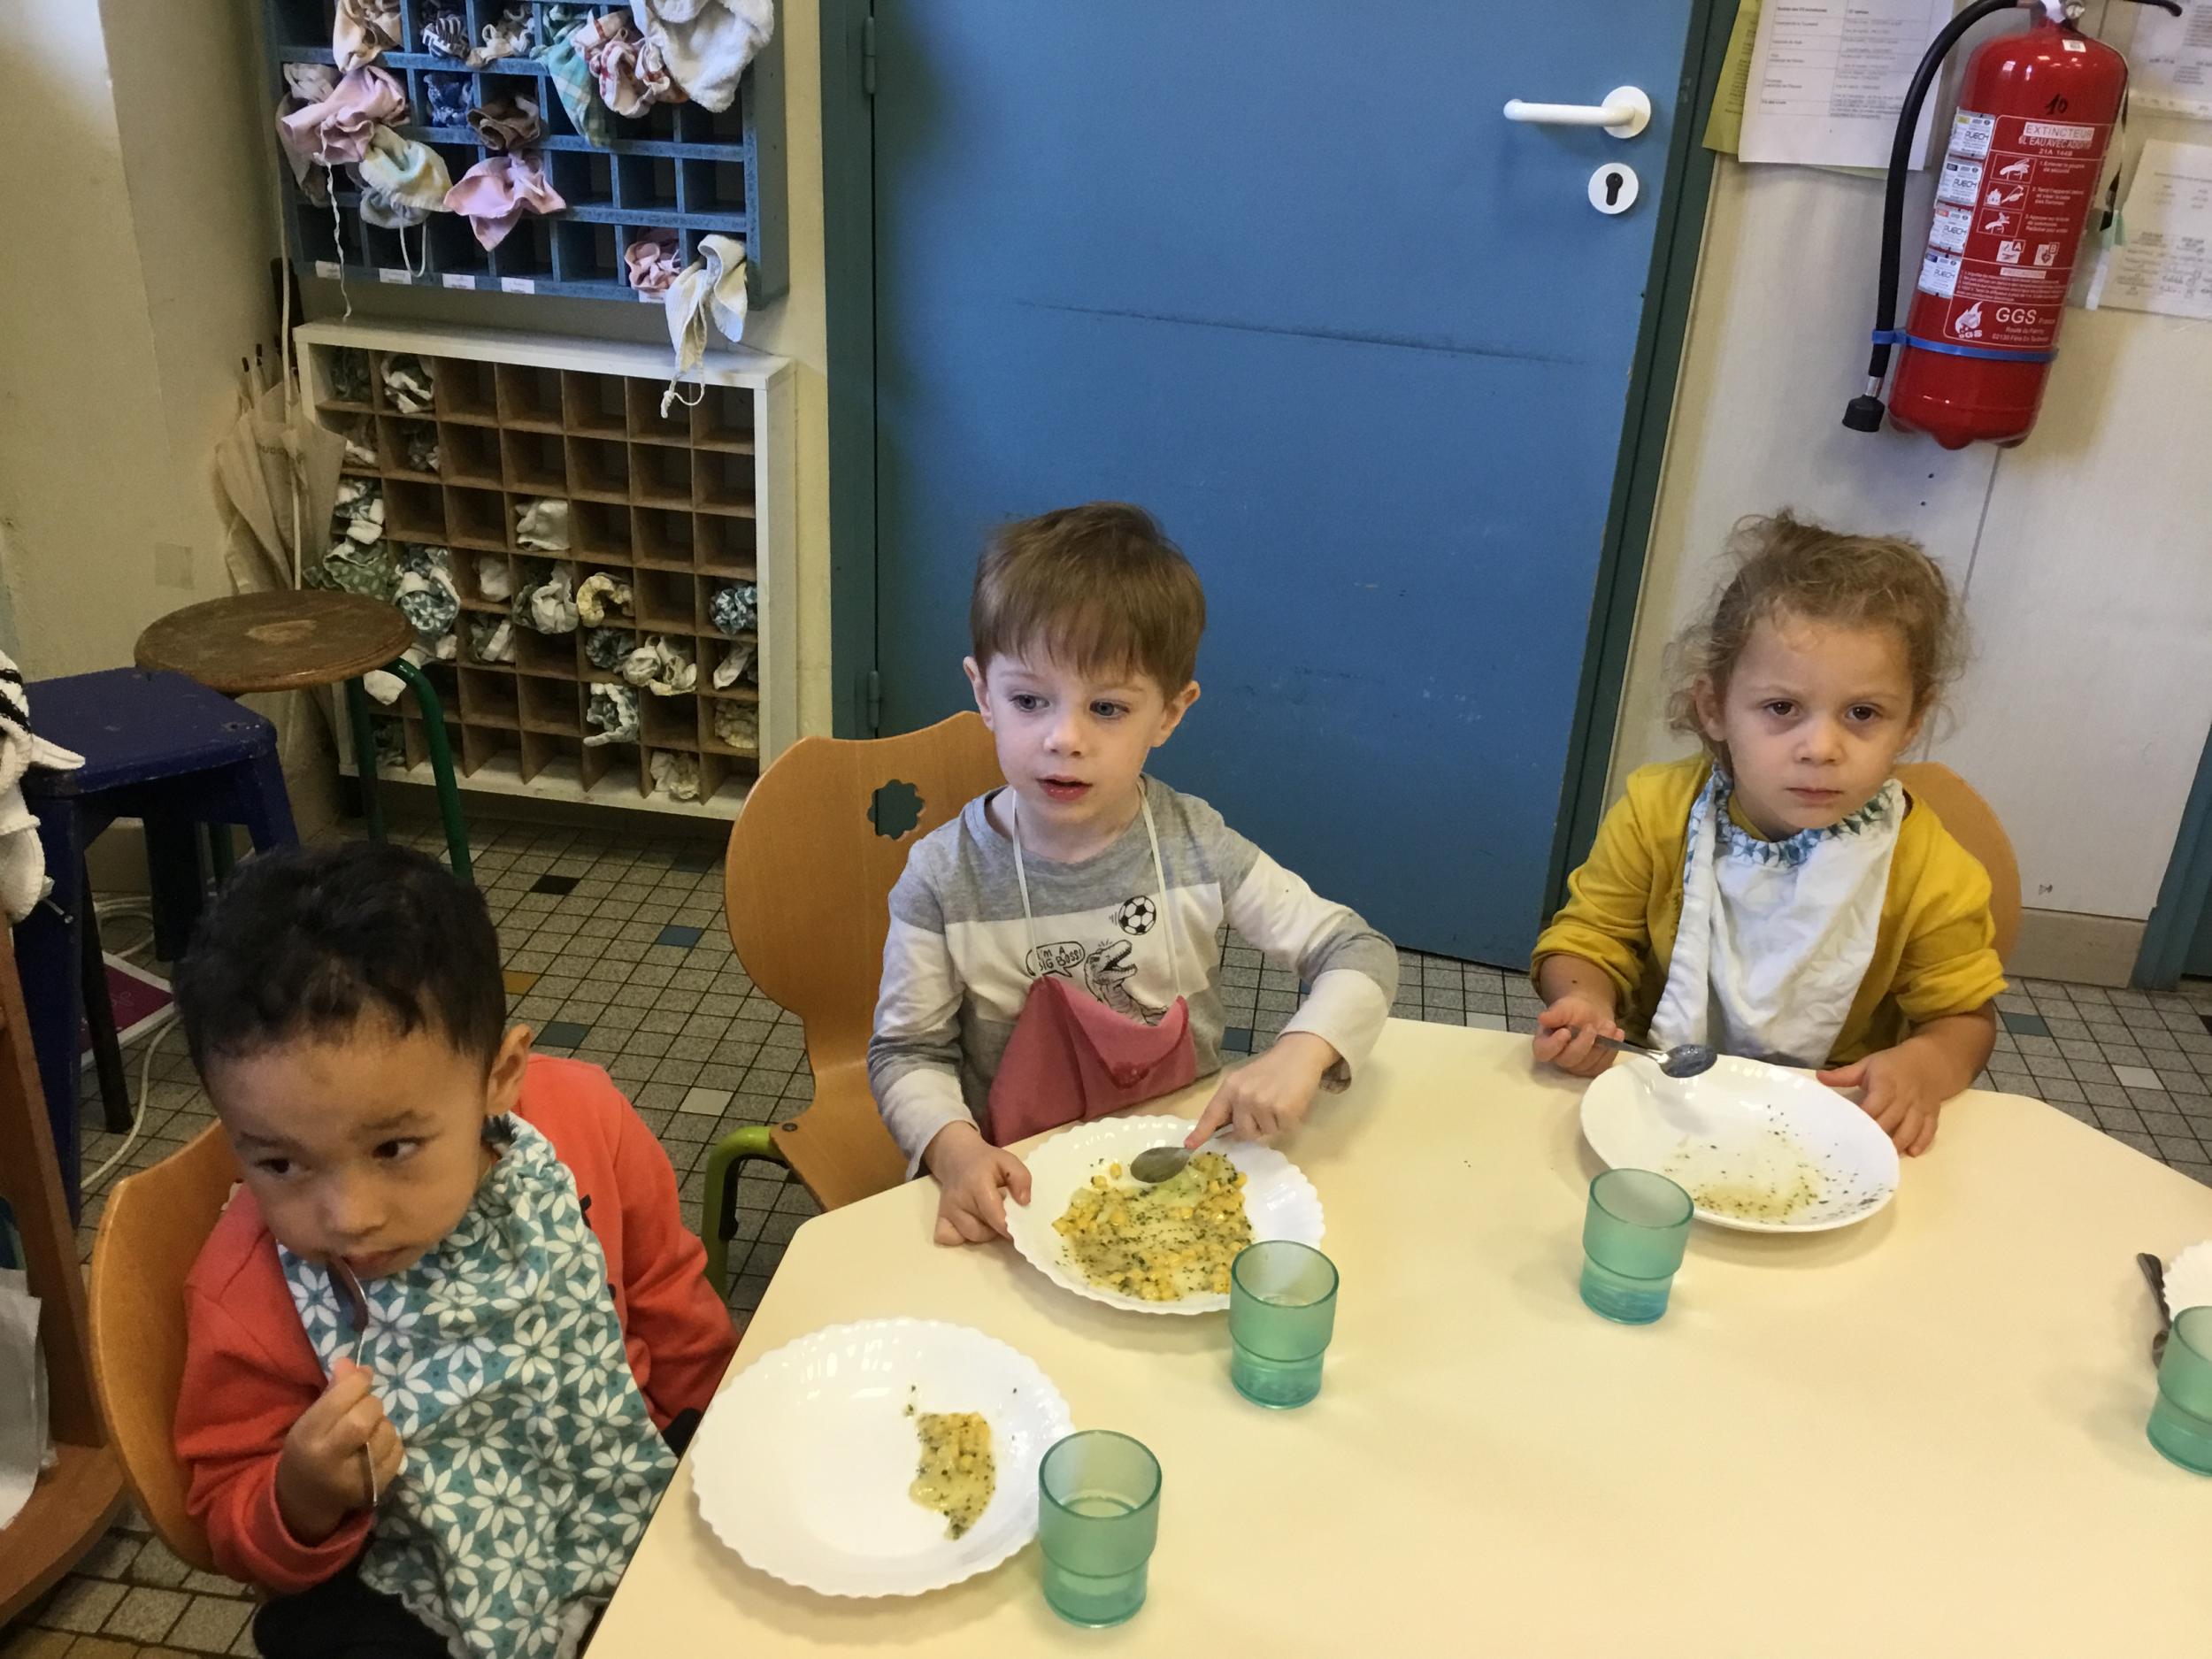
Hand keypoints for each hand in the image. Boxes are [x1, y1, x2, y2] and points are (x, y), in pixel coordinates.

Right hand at [274, 1360, 402, 1543]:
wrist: (305, 1498)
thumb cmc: (310, 1448)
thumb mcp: (311, 1419)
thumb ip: (334, 1390)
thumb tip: (355, 1363)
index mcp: (308, 1437)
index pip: (341, 1399)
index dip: (357, 1382)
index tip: (361, 1379)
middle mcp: (329, 1460)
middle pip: (364, 1418)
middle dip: (371, 1404)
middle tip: (364, 1407)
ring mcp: (353, 1479)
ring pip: (386, 1433)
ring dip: (383, 1422)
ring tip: (369, 1428)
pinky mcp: (375, 1489)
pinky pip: (397, 1452)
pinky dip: (392, 1441)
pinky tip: (376, 1445)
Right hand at [923, 1122, 1032, 1245]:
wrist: (957, 1157)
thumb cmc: (987, 1162)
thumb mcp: (1008, 1162)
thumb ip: (1021, 1179)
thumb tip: (1024, 1202)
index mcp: (978, 1183)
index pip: (994, 1215)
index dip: (1008, 1227)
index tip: (1020, 1228)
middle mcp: (960, 1198)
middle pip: (983, 1229)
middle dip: (999, 1228)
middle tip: (1006, 1217)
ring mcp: (948, 1209)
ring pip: (970, 1235)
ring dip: (985, 1232)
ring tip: (990, 1217)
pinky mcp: (940, 1217)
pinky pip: (948, 1238)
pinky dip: (961, 1237)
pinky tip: (971, 1224)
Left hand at [1187, 1033, 1335, 1143]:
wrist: (1299, 1054)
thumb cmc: (1272, 1070)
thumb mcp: (1246, 1082)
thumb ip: (1235, 1104)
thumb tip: (1228, 1134)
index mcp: (1230, 1088)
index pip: (1212, 1114)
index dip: (1201, 1132)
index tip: (1190, 1146)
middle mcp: (1242, 1096)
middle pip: (1242, 1133)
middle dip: (1255, 1129)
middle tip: (1267, 1109)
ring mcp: (1262, 1103)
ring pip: (1264, 1134)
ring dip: (1274, 1124)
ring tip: (1280, 1102)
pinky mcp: (1283, 1110)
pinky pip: (1283, 1130)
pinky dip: (1289, 1122)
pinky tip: (1291, 1103)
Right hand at [1532, 995, 1622, 1077]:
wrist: (1591, 1012)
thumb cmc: (1573, 1010)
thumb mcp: (1564, 1007)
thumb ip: (1555, 1014)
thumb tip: (1542, 1018)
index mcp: (1545, 1044)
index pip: (1543, 1052)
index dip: (1554, 1045)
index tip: (1566, 1032)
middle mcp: (1559, 1059)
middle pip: (1569, 1060)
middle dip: (1583, 1043)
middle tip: (1591, 1027)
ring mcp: (1577, 1066)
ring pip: (1588, 1064)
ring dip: (1601, 1044)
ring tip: (1609, 1025)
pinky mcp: (1594, 1068)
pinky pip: (1603, 1065)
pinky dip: (1612, 1049)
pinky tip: (1617, 1033)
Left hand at [1819, 1042, 1954, 1155]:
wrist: (1929, 1061)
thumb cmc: (1892, 1065)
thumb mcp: (1868, 1064)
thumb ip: (1844, 1074)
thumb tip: (1819, 1077)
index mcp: (1886, 1084)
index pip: (1873, 1105)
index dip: (1862, 1119)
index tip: (1848, 1132)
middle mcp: (1904, 1098)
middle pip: (1891, 1121)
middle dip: (1877, 1137)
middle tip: (1860, 1153)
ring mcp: (1920, 1107)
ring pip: (1911, 1129)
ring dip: (1899, 1144)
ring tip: (1883, 1157)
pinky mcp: (1932, 1114)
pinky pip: (1929, 1130)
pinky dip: (1922, 1142)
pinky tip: (1911, 1153)